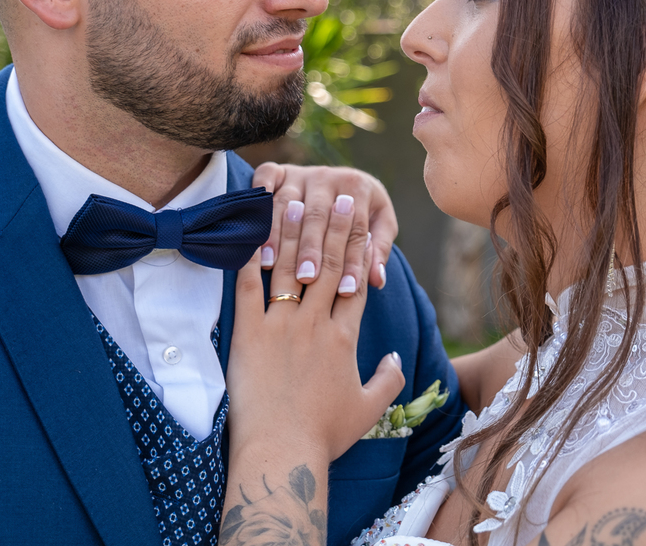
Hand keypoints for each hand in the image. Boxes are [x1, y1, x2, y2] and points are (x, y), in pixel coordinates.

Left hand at [225, 192, 405, 465]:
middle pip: (329, 264)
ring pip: (290, 267)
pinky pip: (248, 286)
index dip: (360, 247)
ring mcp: (281, 326)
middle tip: (340, 196)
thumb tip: (397, 358)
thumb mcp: (368, 409)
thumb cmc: (324, 435)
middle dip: (335, 227)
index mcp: (345, 338)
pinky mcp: (248, 334)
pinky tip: (249, 233)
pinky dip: (249, 257)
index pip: (357, 281)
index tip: (362, 220)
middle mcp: (316, 323)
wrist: (282, 451)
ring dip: (293, 231)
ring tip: (296, 200)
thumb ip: (389, 379)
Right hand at [252, 163, 397, 289]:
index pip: (355, 229)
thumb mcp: (380, 225)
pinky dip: (259, 199)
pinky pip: (265, 179)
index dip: (352, 261)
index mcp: (358, 187)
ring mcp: (301, 172)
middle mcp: (328, 176)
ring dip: (278, 233)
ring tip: (272, 264)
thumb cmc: (365, 211)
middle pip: (318, 215)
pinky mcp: (278, 170)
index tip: (346, 291)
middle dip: (311, 248)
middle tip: (306, 278)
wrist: (342, 181)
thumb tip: (378, 279)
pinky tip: (252, 227)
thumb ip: (378, 250)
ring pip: (288, 202)